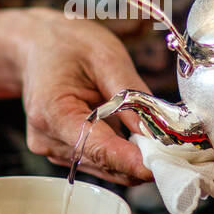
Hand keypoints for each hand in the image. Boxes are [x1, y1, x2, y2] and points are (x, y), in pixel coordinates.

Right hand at [0, 7, 153, 185]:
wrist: (36, 45)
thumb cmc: (68, 45)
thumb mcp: (106, 57)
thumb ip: (131, 96)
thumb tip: (156, 132)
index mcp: (52, 111)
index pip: (95, 147)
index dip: (129, 160)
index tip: (159, 169)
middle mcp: (46, 138)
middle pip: (101, 163)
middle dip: (139, 161)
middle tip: (177, 154)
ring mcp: (51, 149)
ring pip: (102, 167)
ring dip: (131, 159)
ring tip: (159, 143)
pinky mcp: (61, 152)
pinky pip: (97, 162)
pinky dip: (120, 155)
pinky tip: (136, 140)